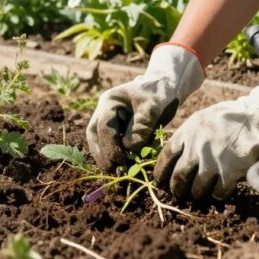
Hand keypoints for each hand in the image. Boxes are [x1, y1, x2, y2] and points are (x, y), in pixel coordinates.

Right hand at [86, 44, 204, 170]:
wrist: (164, 87)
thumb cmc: (158, 93)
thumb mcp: (153, 106)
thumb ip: (142, 126)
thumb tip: (129, 148)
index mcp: (109, 101)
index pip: (104, 127)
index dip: (109, 146)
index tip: (119, 162)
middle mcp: (104, 110)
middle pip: (94, 134)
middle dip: (102, 153)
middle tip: (112, 170)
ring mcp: (109, 119)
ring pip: (98, 139)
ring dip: (104, 156)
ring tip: (115, 171)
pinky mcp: (116, 128)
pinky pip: (109, 143)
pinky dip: (113, 154)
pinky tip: (122, 164)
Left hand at [153, 68, 258, 199]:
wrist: (255, 119)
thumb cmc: (229, 116)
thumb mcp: (201, 119)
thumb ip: (188, 135)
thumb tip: (177, 151)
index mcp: (186, 134)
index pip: (166, 156)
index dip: (160, 171)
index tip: (159, 179)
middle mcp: (195, 150)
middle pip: (179, 176)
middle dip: (176, 188)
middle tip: (176, 192)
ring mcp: (212, 163)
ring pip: (196, 188)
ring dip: (196, 193)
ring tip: (197, 194)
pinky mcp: (229, 174)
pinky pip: (218, 192)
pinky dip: (217, 194)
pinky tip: (218, 192)